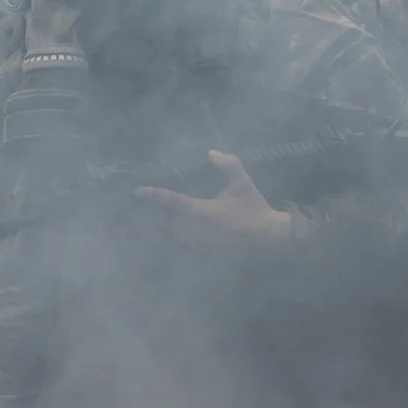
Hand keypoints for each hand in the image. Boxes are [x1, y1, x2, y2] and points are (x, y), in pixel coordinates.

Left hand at [136, 151, 293, 246]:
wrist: (269, 238)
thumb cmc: (254, 208)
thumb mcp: (243, 183)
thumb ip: (229, 165)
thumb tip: (211, 152)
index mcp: (204, 211)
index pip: (174, 202)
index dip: (155, 196)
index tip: (138, 192)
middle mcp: (198, 229)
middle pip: (168, 222)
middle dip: (159, 215)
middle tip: (150, 207)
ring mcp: (201, 244)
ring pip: (174, 236)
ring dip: (167, 228)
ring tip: (161, 220)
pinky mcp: (206, 254)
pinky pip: (185, 248)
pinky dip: (179, 241)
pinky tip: (180, 235)